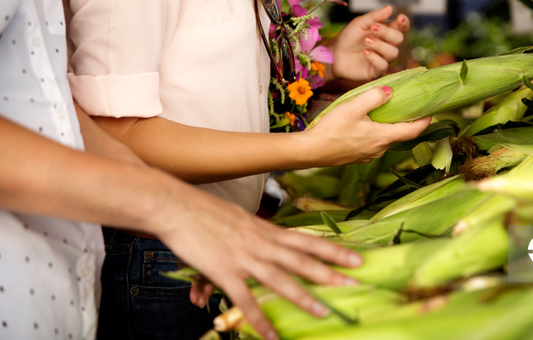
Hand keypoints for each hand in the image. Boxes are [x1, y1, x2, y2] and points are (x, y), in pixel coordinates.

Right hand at [156, 187, 363, 339]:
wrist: (176, 206)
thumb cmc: (205, 212)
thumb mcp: (237, 221)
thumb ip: (250, 239)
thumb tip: (255, 257)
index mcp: (266, 229)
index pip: (307, 240)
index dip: (333, 250)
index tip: (356, 257)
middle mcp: (261, 242)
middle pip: (302, 259)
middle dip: (331, 272)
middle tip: (356, 281)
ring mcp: (244, 257)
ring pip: (281, 279)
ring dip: (303, 297)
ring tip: (324, 312)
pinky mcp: (225, 271)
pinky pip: (246, 300)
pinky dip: (260, 319)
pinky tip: (272, 336)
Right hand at [304, 86, 430, 164]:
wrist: (310, 152)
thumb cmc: (331, 129)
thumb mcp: (353, 107)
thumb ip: (374, 97)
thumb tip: (390, 92)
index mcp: (382, 137)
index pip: (413, 131)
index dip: (425, 121)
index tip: (432, 111)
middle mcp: (379, 149)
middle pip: (399, 134)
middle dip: (404, 121)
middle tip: (405, 105)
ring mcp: (368, 155)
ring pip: (384, 139)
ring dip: (388, 127)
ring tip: (383, 112)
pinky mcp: (357, 157)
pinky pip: (372, 143)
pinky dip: (375, 133)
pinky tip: (364, 124)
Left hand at [324, 5, 409, 81]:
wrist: (335, 54)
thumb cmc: (348, 37)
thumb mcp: (359, 23)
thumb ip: (375, 17)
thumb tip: (390, 8)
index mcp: (385, 32)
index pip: (401, 28)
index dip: (404, 23)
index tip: (400, 18)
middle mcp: (387, 45)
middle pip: (399, 39)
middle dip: (388, 32)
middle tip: (373, 28)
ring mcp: (383, 58)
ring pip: (393, 53)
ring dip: (380, 45)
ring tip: (366, 41)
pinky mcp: (376, 71)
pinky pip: (383, 65)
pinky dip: (375, 58)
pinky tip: (365, 53)